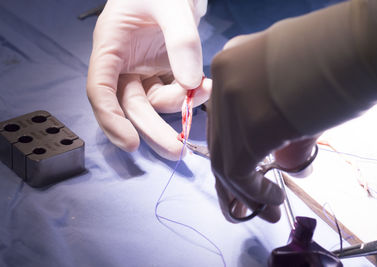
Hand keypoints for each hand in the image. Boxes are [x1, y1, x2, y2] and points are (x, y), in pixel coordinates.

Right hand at [87, 0, 210, 159]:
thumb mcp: (170, 5)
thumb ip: (181, 41)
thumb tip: (191, 84)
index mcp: (110, 47)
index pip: (100, 90)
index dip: (110, 119)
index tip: (130, 143)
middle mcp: (124, 64)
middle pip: (131, 106)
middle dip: (151, 130)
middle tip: (174, 151)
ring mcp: (144, 70)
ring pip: (154, 102)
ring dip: (179, 105)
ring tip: (204, 90)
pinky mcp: (163, 71)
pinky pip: (173, 91)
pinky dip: (190, 94)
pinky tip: (205, 86)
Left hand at [208, 29, 318, 222]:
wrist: (362, 45)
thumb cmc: (337, 62)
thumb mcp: (290, 89)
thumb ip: (274, 121)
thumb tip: (281, 163)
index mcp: (230, 64)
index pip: (221, 122)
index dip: (230, 154)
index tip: (241, 181)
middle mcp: (223, 80)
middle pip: (219, 143)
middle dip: (233, 183)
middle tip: (245, 208)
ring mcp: (232, 101)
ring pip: (224, 160)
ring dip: (245, 194)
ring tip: (266, 213)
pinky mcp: (251, 126)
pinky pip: (239, 171)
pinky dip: (255, 193)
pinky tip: (273, 200)